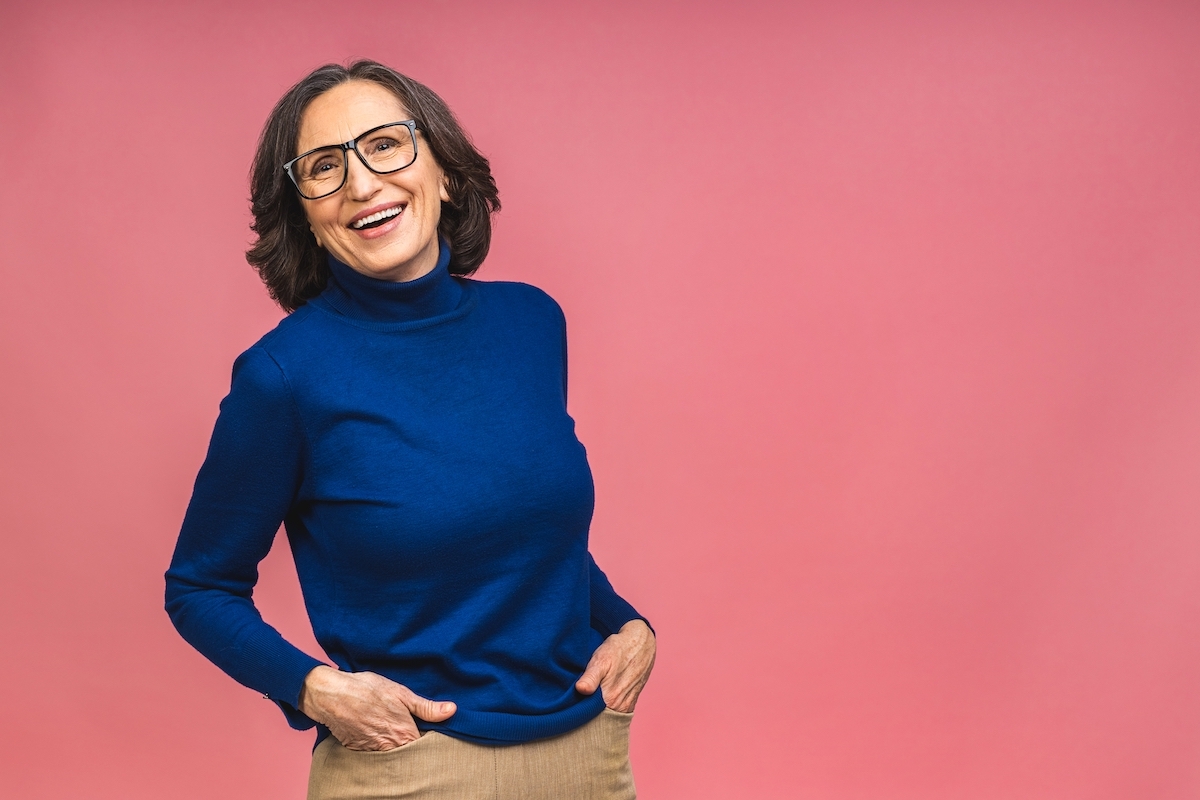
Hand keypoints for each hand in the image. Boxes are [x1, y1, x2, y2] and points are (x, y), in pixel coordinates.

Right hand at [298, 666, 455, 750]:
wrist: (331, 695)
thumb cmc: (367, 690)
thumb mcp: (401, 693)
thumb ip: (427, 707)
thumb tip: (451, 711)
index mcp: (404, 734)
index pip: (424, 748)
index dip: (428, 741)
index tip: (429, 733)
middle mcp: (389, 748)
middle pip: (407, 754)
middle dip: (411, 745)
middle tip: (410, 731)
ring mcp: (373, 752)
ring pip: (391, 755)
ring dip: (393, 746)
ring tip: (391, 730)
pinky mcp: (358, 751)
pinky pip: (374, 754)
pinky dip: (377, 746)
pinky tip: (376, 732)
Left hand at [575, 619, 655, 711]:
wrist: (641, 643)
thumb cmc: (619, 649)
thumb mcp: (601, 660)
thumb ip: (591, 677)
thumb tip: (580, 689)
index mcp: (611, 700)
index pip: (588, 716)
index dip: (578, 710)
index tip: (570, 703)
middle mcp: (621, 707)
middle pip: (597, 717)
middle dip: (587, 711)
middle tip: (577, 698)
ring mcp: (627, 705)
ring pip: (606, 713)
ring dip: (597, 708)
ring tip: (589, 695)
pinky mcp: (631, 701)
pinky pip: (615, 709)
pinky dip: (606, 705)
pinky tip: (600, 695)